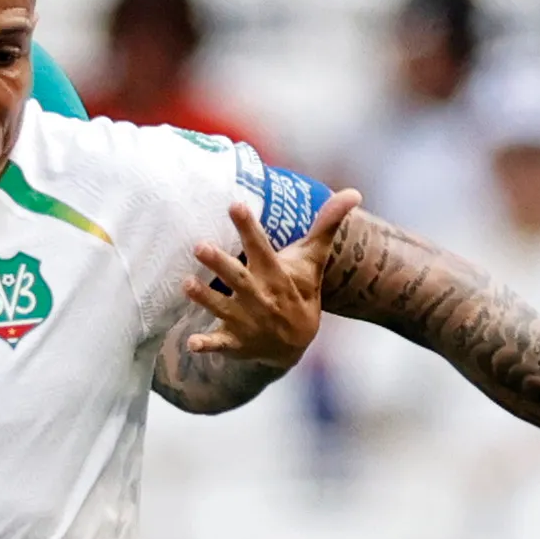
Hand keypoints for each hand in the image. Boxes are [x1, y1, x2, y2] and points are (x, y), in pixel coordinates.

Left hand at [181, 188, 359, 366]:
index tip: (235, 205)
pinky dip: (206, 345)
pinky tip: (190, 344)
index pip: (261, 247)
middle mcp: (259, 296)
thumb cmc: (299, 291)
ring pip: (222, 307)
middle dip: (219, 263)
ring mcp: (246, 321)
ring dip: (205, 297)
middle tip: (199, 246)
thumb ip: (326, 225)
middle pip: (238, 278)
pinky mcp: (234, 341)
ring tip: (185, 284)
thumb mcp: (312, 261)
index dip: (249, 227)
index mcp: (275, 274)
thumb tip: (354, 193)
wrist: (295, 345)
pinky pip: (219, 344)